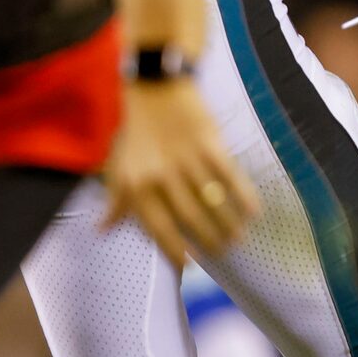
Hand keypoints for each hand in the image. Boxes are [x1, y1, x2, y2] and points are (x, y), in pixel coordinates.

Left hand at [104, 78, 254, 265]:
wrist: (155, 89)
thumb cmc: (136, 132)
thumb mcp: (118, 167)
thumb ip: (115, 200)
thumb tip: (103, 230)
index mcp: (137, 185)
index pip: (158, 228)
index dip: (175, 250)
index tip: (190, 266)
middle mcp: (162, 177)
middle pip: (190, 218)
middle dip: (209, 240)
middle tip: (223, 252)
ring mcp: (187, 160)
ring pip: (211, 202)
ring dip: (228, 224)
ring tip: (239, 239)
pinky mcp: (210, 144)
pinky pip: (230, 176)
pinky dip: (244, 195)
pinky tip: (254, 212)